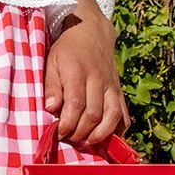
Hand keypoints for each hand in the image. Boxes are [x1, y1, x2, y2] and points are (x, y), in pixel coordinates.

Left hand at [43, 10, 129, 147]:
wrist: (91, 32)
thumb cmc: (67, 50)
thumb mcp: (51, 62)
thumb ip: (51, 86)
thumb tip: (50, 108)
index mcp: (78, 73)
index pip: (75, 105)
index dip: (67, 124)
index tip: (58, 132)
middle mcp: (98, 80)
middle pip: (93, 114)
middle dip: (80, 133)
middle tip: (69, 138)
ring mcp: (111, 86)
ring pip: (112, 116)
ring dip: (99, 135)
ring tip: (86, 142)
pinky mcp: (119, 91)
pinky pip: (124, 114)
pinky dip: (118, 130)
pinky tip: (106, 138)